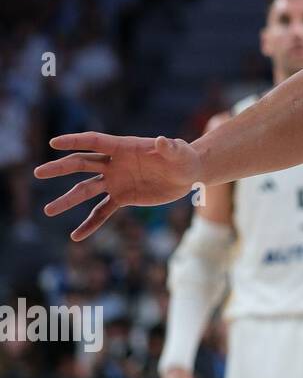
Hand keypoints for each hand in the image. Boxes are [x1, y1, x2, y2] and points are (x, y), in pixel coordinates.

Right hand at [35, 133, 201, 239]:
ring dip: (68, 200)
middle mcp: (114, 164)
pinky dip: (90, 223)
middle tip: (39, 173)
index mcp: (124, 148)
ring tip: (48, 211)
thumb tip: (163, 140)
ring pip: (86, 190)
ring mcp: (116, 181)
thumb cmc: (185, 157)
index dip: (75, 141)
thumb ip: (170, 147)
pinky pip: (102, 211)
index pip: (95, 142)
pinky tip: (76, 236)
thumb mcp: (180, 153)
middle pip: (82, 164)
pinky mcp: (123, 198)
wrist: (188, 174)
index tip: (53, 143)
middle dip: (60, 168)